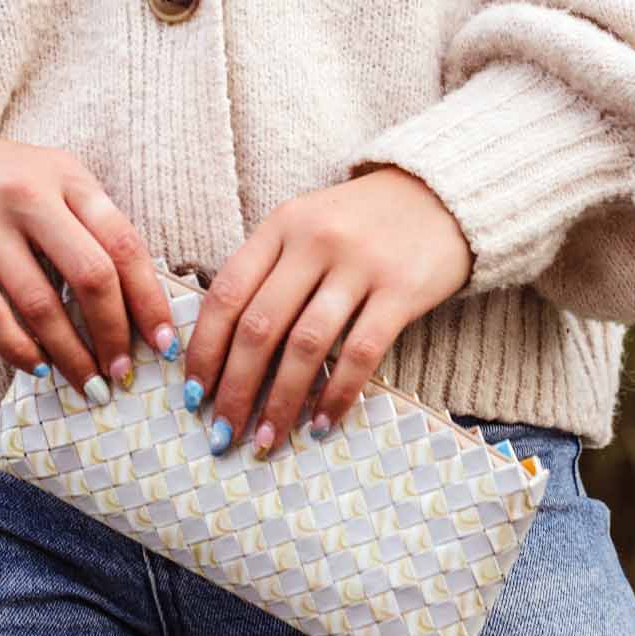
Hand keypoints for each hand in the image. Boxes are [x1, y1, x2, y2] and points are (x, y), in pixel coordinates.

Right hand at [0, 102, 177, 402]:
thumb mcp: (46, 180)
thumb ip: (86, 225)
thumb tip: (134, 302)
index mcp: (68, 176)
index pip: (124, 243)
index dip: (150, 299)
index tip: (164, 342)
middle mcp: (31, 194)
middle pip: (92, 276)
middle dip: (114, 334)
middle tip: (122, 372)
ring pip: (41, 305)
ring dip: (70, 354)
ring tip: (87, 383)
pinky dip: (19, 350)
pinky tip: (38, 368)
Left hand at [181, 165, 474, 455]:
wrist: (442, 195)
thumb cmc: (362, 222)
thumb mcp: (305, 226)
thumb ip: (268, 271)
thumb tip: (224, 348)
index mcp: (281, 225)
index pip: (227, 294)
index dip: (204, 349)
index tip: (192, 394)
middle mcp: (314, 241)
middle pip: (259, 327)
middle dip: (234, 389)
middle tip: (221, 433)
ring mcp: (359, 265)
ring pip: (305, 347)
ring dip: (279, 403)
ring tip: (265, 441)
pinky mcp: (401, 290)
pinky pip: (360, 353)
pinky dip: (336, 394)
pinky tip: (321, 425)